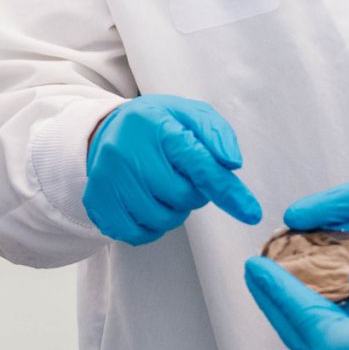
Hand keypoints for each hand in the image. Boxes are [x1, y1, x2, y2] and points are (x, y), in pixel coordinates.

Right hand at [83, 95, 264, 244]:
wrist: (107, 130)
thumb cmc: (158, 125)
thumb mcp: (190, 115)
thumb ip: (216, 135)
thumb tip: (231, 164)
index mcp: (156, 125)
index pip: (199, 164)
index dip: (228, 191)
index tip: (251, 213)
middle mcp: (127, 151)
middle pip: (181, 196)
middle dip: (193, 194)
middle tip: (183, 177)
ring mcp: (108, 179)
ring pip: (161, 219)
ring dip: (173, 211)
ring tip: (164, 188)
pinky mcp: (98, 203)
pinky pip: (137, 234)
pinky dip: (151, 227)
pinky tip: (148, 204)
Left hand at [245, 260, 348, 349]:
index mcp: (334, 348)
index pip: (292, 306)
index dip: (272, 281)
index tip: (251, 263)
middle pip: (295, 331)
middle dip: (275, 302)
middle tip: (259, 276)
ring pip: (317, 347)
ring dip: (302, 319)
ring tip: (294, 293)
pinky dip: (329, 335)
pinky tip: (338, 319)